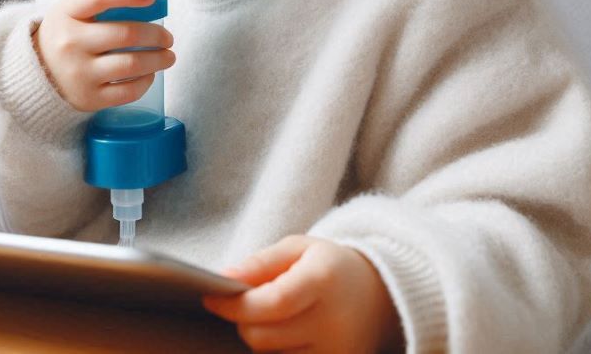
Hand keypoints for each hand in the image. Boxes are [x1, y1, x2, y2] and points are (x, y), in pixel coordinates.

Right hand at [32, 0, 175, 111]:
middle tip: (168, 37)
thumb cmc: (65, 35)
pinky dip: (146, 81)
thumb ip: (100, 4)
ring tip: (169, 56)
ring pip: (132, 64)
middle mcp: (70, 43)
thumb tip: (149, 1)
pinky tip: (151, 74)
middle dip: (157, 35)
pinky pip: (127, 91)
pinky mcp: (88, 98)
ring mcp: (78, 73)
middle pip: (126, 35)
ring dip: (159, 59)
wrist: (34, 74)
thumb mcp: (70, 12)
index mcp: (66, 13)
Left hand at [202, 234, 403, 352]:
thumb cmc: (329, 266)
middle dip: (242, 322)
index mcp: (322, 281)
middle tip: (240, 305)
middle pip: (265, 337)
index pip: (272, 303)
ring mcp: (336, 353)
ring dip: (258, 339)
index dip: (236, 305)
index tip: (210, 297)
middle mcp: (332, 323)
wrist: (380, 295)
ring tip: (267, 317)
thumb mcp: (297, 248)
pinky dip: (276, 353)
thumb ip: (260, 262)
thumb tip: (224, 277)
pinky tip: (278, 334)